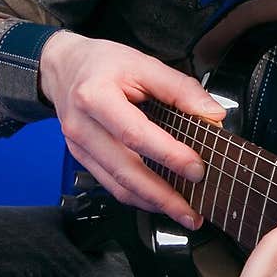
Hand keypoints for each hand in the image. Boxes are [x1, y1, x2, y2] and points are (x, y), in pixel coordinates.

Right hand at [39, 30, 225, 227]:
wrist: (64, 67)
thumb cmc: (102, 64)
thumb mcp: (143, 63)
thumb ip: (180, 88)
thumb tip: (212, 115)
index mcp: (95, 96)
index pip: (136, 134)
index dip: (168, 155)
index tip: (196, 169)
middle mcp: (82, 126)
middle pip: (125, 170)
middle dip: (162, 196)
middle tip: (192, 211)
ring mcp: (79, 147)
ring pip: (117, 185)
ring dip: (152, 203)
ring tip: (182, 213)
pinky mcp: (82, 159)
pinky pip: (110, 185)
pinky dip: (137, 198)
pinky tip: (159, 201)